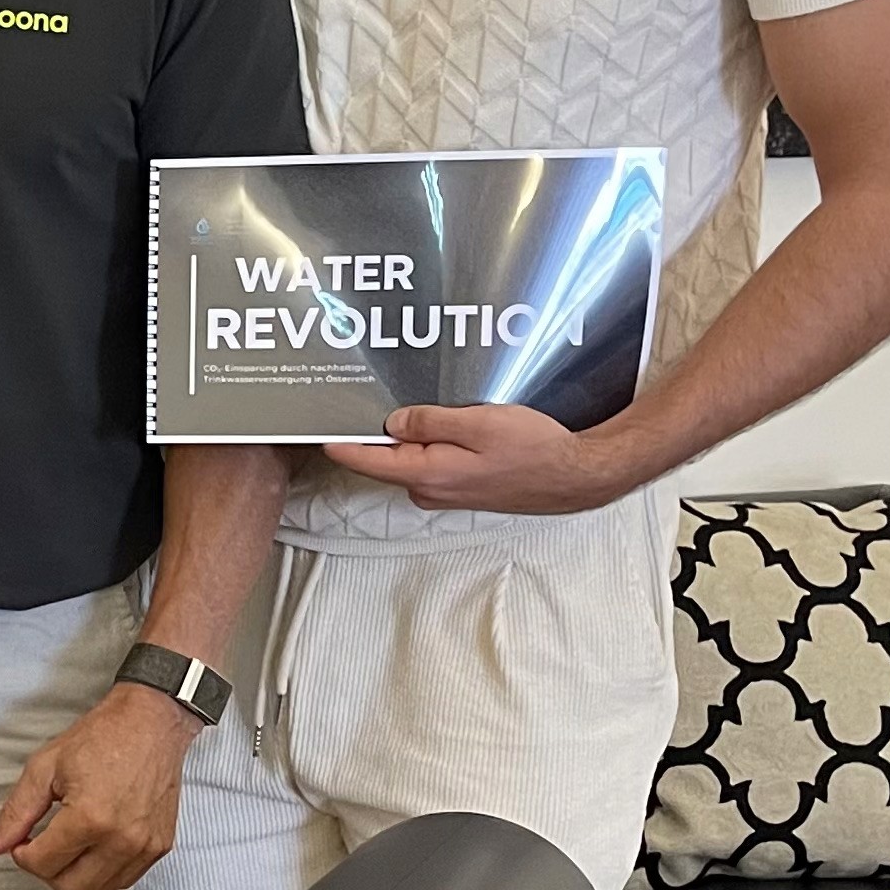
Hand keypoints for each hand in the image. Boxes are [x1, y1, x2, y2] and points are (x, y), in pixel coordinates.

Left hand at [0, 684, 198, 889]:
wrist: (150, 723)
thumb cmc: (100, 738)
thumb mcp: (45, 767)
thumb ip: (17, 811)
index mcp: (90, 818)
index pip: (43, 865)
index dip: (23, 854)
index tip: (23, 839)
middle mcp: (121, 840)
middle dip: (47, 871)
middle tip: (42, 845)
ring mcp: (144, 848)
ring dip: (74, 875)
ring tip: (68, 844)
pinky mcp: (159, 848)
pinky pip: (123, 881)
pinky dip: (101, 872)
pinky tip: (92, 845)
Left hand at [322, 401, 636, 514]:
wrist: (576, 476)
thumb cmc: (535, 450)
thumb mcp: (479, 424)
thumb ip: (430, 421)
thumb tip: (393, 422)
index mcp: (428, 474)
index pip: (367, 460)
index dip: (338, 442)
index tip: (314, 429)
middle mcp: (430, 490)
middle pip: (385, 457)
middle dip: (373, 431)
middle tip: (360, 397)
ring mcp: (446, 492)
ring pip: (410, 458)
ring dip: (405, 435)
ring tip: (405, 404)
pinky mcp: (461, 487)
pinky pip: (431, 461)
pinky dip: (429, 443)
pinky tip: (440, 423)